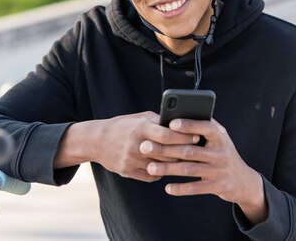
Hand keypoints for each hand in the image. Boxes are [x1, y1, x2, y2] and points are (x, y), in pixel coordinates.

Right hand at [56, 111, 198, 182]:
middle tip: (198, 152)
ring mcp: (132, 160)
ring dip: (174, 165)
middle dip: (184, 152)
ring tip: (186, 161)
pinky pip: (151, 176)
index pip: (167, 134)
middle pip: (167, 152)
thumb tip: (181, 123)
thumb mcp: (139, 118)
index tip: (197, 136)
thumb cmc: (123, 126)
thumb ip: (158, 121)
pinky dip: (160, 173)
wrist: (97, 141)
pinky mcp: (128, 172)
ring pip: (161, 166)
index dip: (183, 136)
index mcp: (141, 128)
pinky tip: (167, 169)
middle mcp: (137, 145)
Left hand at [141, 118, 267, 223]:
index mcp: (220, 136)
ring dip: (168, 168)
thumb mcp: (218, 138)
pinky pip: (196, 187)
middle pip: (189, 150)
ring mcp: (220, 170)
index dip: (189, 125)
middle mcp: (221, 152)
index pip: (205, 127)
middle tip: (145, 146)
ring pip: (189, 169)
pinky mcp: (218, 186)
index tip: (170, 123)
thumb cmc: (221, 153)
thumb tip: (175, 117)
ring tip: (150, 167)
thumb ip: (202, 128)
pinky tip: (167, 188)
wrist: (243, 180)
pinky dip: (181, 188)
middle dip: (165, 148)